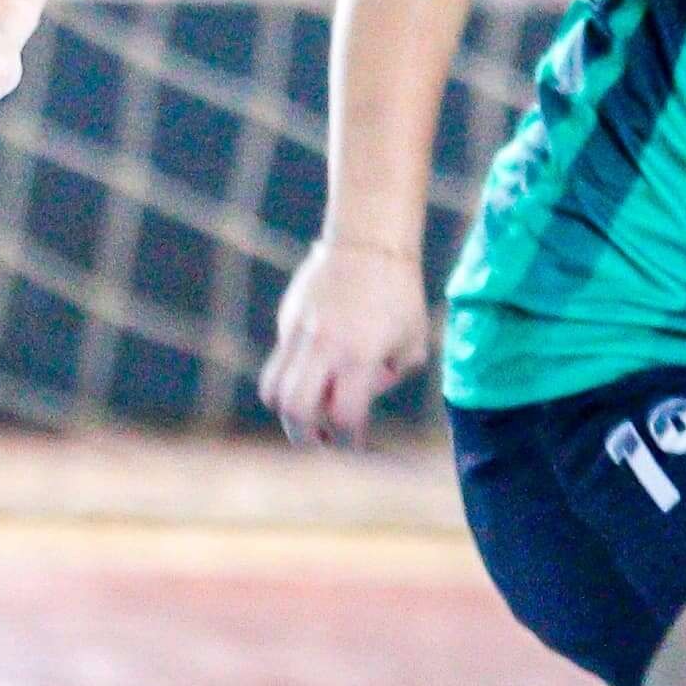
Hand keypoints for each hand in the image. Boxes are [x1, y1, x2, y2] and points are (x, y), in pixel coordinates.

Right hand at [258, 238, 438, 447]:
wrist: (368, 242)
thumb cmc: (400, 294)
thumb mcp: (411, 343)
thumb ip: (387, 379)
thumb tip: (360, 397)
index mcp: (358, 354)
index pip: (342, 415)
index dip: (349, 438)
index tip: (356, 443)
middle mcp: (322, 346)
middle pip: (294, 410)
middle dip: (306, 435)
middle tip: (322, 441)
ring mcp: (297, 333)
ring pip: (273, 390)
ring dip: (289, 410)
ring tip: (309, 413)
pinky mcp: (286, 321)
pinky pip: (280, 362)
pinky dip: (295, 378)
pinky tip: (317, 371)